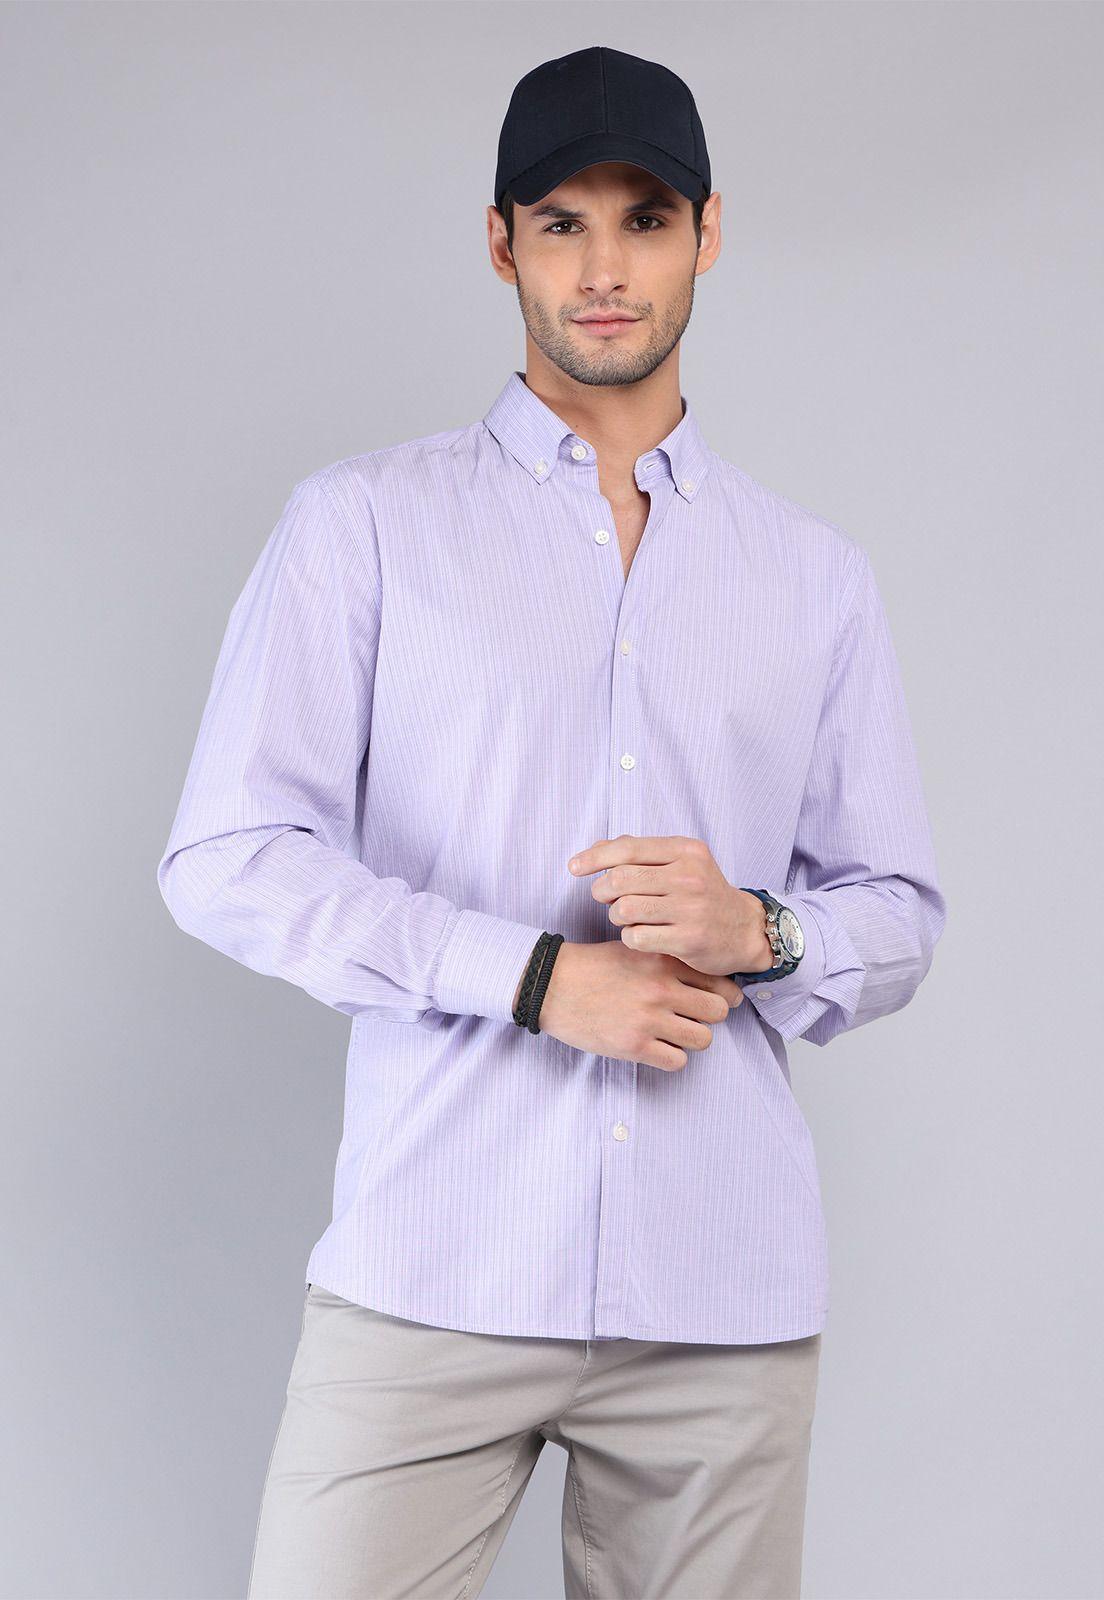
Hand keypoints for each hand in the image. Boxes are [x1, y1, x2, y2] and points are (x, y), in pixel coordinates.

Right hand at [536, 940, 744, 1072]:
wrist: (553, 985)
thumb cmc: (593, 966)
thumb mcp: (635, 949)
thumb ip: (669, 961)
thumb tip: (705, 977)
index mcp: (664, 961)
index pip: (720, 982)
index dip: (723, 993)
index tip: (714, 999)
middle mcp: (661, 989)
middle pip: (718, 1012)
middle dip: (710, 1017)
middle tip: (694, 1017)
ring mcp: (648, 1019)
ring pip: (703, 1039)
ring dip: (691, 1039)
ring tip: (674, 1033)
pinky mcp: (634, 1046)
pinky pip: (677, 1062)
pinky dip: (671, 1057)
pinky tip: (657, 1047)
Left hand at [567, 834, 774, 975]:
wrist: (744, 929)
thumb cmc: (703, 893)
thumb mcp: (680, 863)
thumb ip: (640, 853)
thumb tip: (597, 848)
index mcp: (686, 850)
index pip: (628, 849)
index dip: (594, 858)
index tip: (574, 867)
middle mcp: (689, 876)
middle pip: (620, 880)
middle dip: (602, 891)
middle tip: (606, 899)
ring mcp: (690, 909)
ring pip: (624, 910)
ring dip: (616, 916)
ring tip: (627, 917)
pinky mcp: (688, 940)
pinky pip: (635, 938)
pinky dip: (630, 937)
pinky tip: (641, 935)